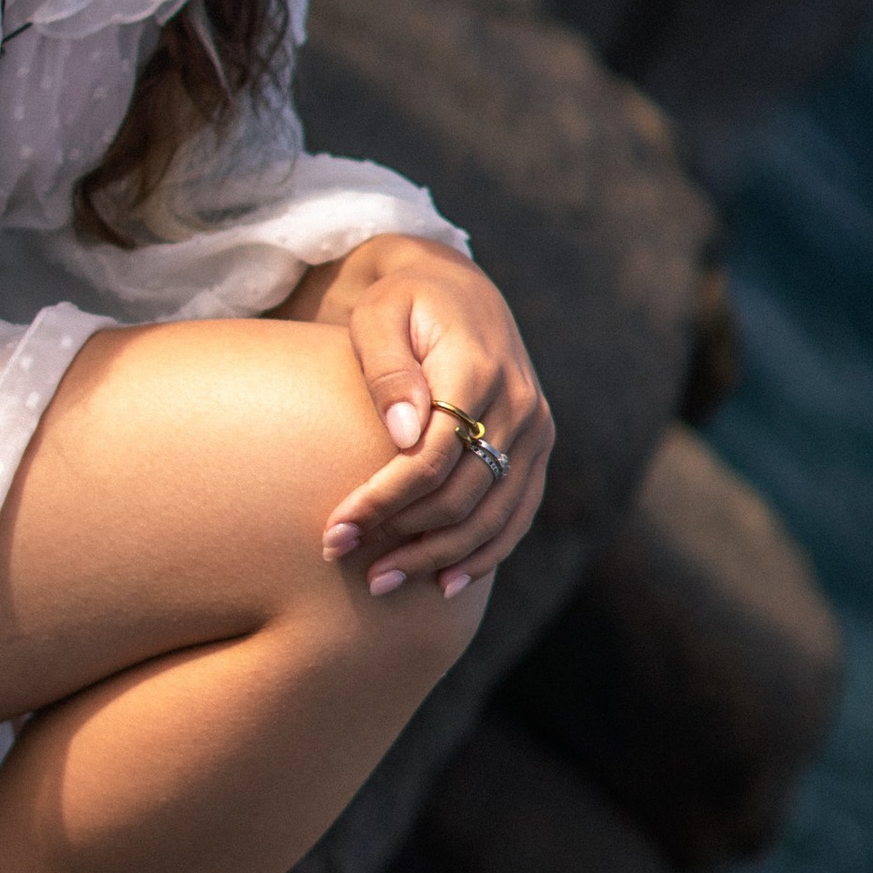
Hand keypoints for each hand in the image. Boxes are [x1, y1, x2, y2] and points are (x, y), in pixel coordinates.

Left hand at [300, 239, 552, 594]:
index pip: (430, 458)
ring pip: (492, 516)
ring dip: (436, 557)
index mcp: (477, 369)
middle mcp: (518, 404)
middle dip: (400, 537)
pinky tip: (444, 582)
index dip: (381, 502)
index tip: (334, 532)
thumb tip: (403, 435)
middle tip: (344, 560)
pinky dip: (484, 553)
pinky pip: (518, 514)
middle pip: (461, 495)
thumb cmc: (402, 303)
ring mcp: (535, 430)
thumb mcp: (379, 316)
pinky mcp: (538, 448)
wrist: (459, 289)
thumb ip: (387, 370)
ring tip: (381, 583)